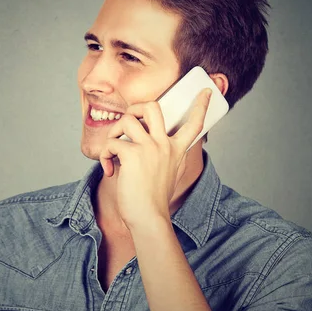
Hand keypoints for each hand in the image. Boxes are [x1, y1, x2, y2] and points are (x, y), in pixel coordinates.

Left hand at [99, 88, 212, 229]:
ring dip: (113, 133)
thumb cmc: (153, 200)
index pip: (194, 124)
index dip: (201, 106)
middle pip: (153, 107)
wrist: (149, 218)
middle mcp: (165, 145)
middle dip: (135, 108)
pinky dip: (104, 155)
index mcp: (176, 150)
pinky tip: (109, 170)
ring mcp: (150, 148)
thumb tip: (153, 144)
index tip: (206, 91)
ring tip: (112, 151)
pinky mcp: (132, 155)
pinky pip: (112, 143)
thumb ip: (166, 156)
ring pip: (126, 119)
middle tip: (127, 122)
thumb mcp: (168, 174)